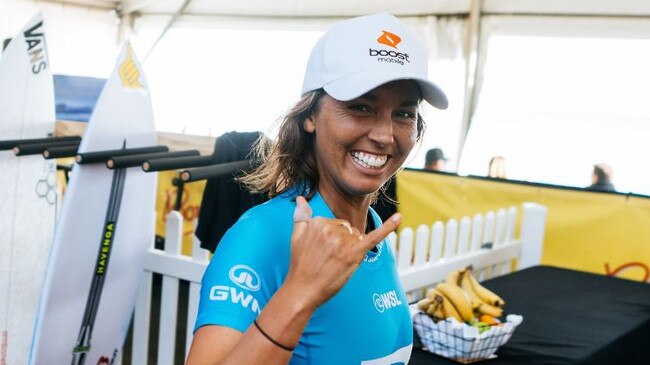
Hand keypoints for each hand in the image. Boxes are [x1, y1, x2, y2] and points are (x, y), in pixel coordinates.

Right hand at [284, 196, 401, 308]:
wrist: (302, 290)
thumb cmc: (301, 265)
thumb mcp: (296, 236)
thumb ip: (301, 216)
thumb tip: (300, 199)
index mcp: (318, 222)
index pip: (336, 224)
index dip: (333, 240)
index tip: (321, 252)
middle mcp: (331, 228)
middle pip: (348, 230)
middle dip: (343, 244)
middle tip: (328, 260)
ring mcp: (343, 241)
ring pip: (357, 237)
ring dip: (352, 249)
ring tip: (336, 263)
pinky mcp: (354, 254)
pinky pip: (374, 238)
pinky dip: (388, 227)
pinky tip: (399, 217)